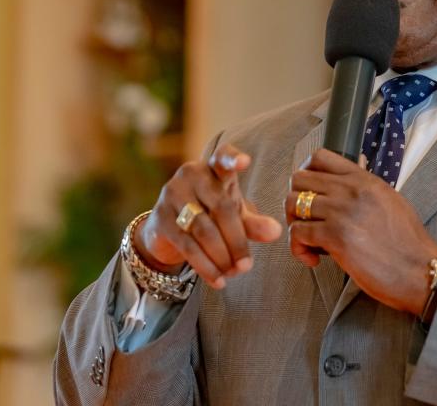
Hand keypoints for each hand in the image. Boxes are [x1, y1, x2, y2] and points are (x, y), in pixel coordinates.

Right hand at [135, 143, 282, 289]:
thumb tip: (275, 232)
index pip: (223, 156)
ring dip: (222, 257)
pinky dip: (206, 267)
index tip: (244, 162)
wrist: (168, 230)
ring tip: (235, 273)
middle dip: (237, 241)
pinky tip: (219, 281)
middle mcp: (191, 176)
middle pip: (222, 208)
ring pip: (204, 230)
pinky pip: (188, 246)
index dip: (233, 158)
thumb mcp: (235, 215)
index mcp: (214, 169)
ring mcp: (172, 195)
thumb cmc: (210, 214)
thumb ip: (254, 222)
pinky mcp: (160, 219)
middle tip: (247, 266)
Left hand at [285, 148, 436, 315]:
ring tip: (309, 242)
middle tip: (306, 221)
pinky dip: (298, 248)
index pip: (319, 157)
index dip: (306, 174)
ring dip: (295, 224)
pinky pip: (297, 233)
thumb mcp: (390, 200)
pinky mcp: (335, 237)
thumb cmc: (408, 242)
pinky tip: (314, 259)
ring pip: (292, 204)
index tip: (309, 193)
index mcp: (364, 179)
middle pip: (299, 179)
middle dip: (295, 201)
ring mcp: (342, 212)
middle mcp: (351, 190)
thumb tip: (344, 186)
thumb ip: (364, 190)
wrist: (420, 269)